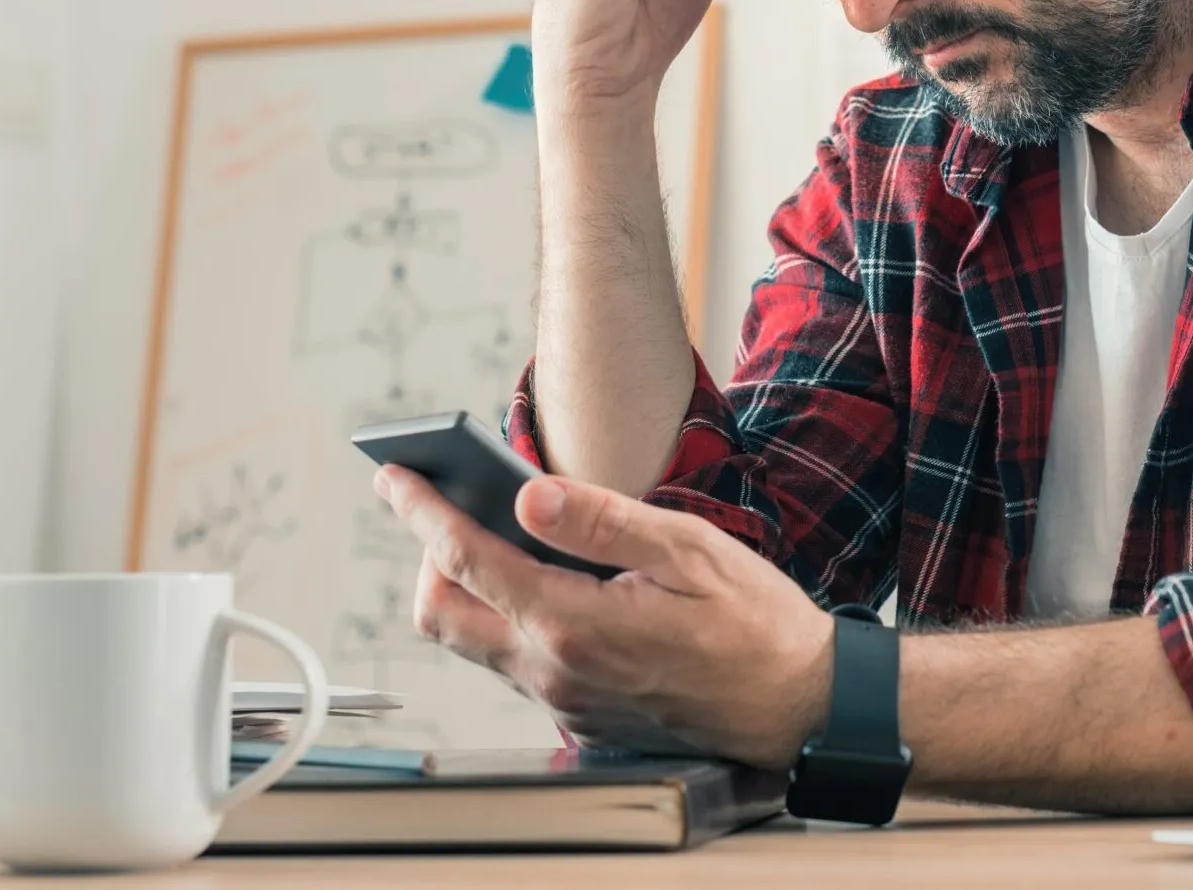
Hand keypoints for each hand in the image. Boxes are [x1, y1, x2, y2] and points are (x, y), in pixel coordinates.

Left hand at [377, 464, 834, 765]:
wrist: (797, 705)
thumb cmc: (754, 621)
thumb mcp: (687, 550)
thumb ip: (600, 522)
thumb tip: (526, 495)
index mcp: (573, 623)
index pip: (467, 560)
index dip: (422, 511)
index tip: (395, 476)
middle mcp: (554, 671)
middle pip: (443, 614)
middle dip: (428, 555)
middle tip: (445, 508)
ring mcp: (564, 701)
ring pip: (475, 643)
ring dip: (466, 589)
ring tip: (491, 537)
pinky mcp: (580, 717)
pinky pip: (516, 665)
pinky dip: (507, 619)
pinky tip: (544, 585)